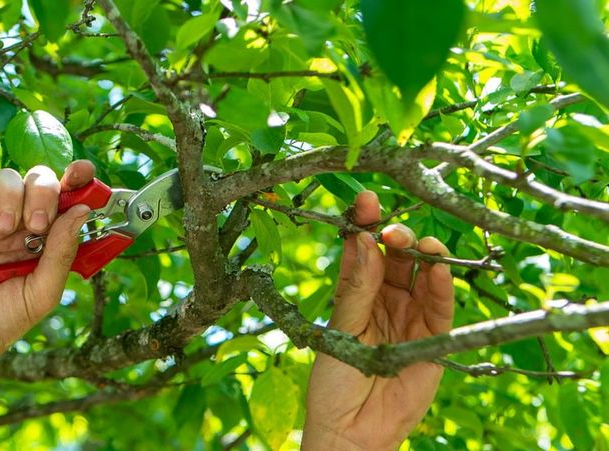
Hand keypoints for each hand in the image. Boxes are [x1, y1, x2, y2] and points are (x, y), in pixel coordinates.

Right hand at [0, 161, 94, 361]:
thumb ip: (62, 252)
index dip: (79, 179)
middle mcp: (20, 220)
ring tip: (4, 228)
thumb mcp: (43, 291)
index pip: (67, 197)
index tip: (85, 172)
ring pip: (7, 177)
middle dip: (44, 193)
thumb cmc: (2, 317)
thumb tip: (82, 211)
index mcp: (46, 236)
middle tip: (37, 225)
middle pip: (39, 180)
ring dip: (13, 195)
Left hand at [303, 191, 453, 449]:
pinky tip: (437, 269)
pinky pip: (440, 305)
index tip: (366, 199)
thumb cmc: (334, 381)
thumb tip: (364, 241)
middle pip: (396, 256)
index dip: (365, 223)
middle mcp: (384, 298)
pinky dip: (441, 285)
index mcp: (356, 292)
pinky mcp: (432, 337)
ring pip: (423, 275)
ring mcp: (409, 315)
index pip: (363, 249)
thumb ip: (357, 288)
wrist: (351, 428)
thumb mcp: (340, 330)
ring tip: (417, 245)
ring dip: (423, 255)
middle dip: (396, 237)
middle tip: (391, 232)